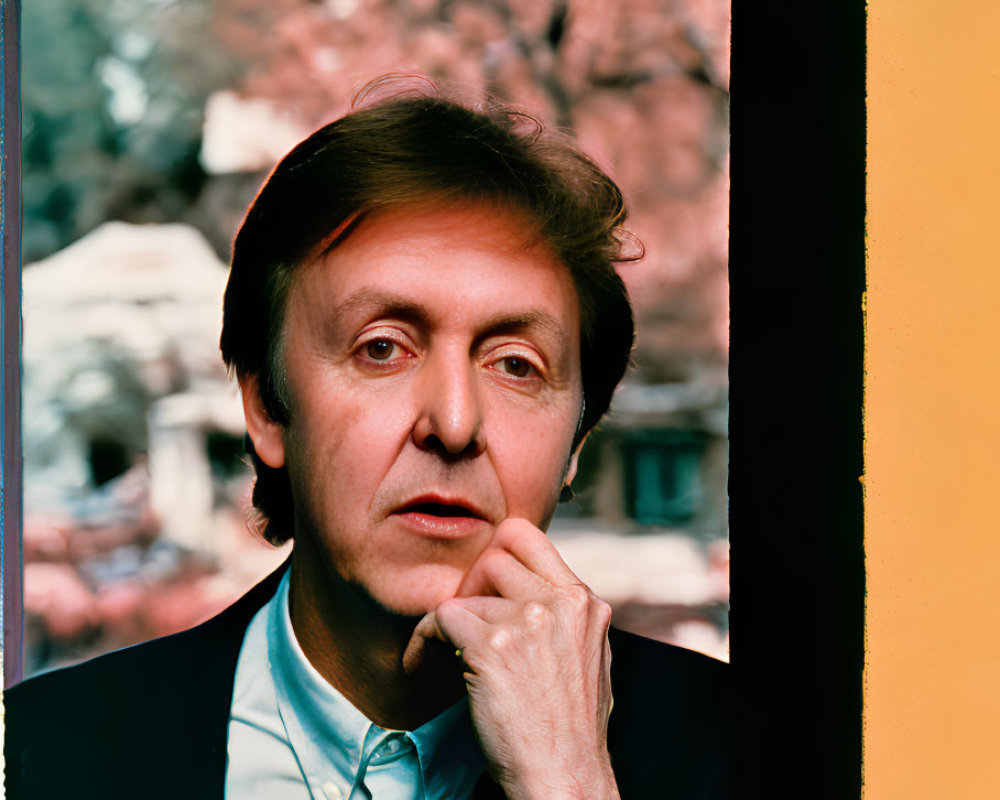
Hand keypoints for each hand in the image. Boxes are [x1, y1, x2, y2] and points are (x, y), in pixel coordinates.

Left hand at [403, 519, 619, 799]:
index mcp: (584, 601)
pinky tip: (423, 659)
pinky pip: (440, 618)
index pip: (527, 536)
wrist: (564, 776)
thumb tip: (529, 590)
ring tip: (446, 652)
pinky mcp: (492, 647)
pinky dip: (424, 639)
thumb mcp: (588, 656)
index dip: (498, 554)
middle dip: (472, 584)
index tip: (485, 586)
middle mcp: (560, 602)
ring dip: (452, 623)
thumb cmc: (571, 730)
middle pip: (492, 555)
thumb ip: (563, 616)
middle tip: (466, 623)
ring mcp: (528, 621)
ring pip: (465, 593)